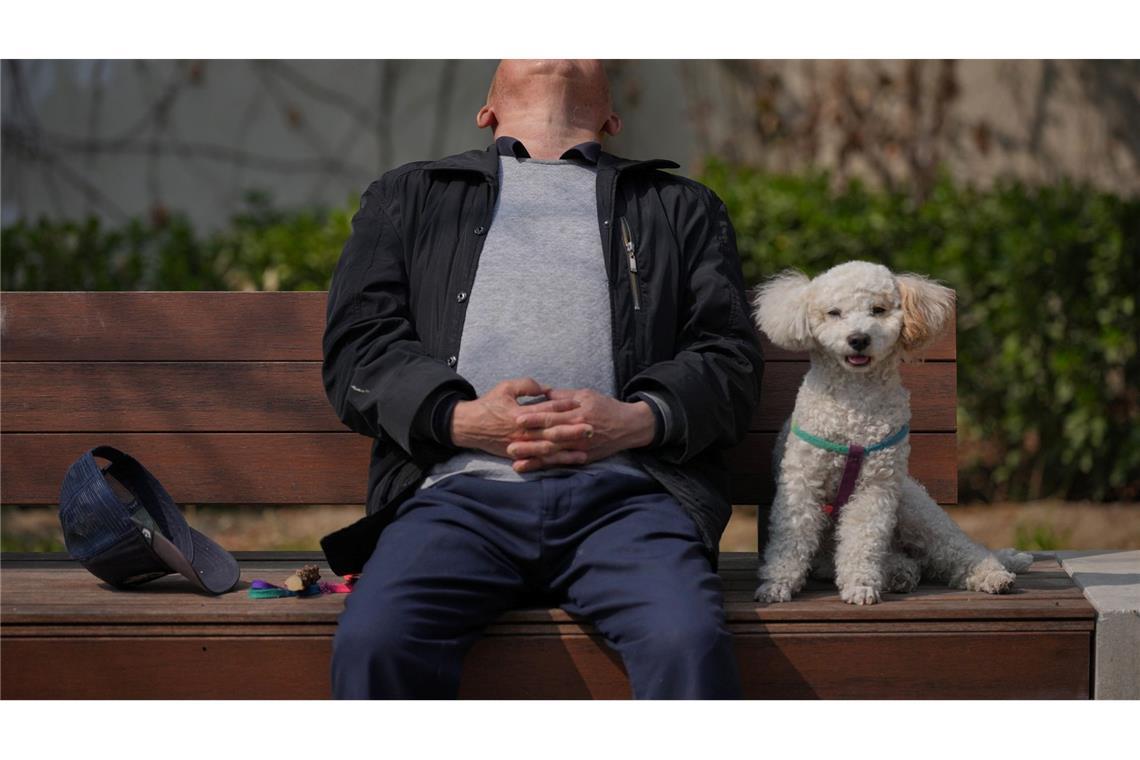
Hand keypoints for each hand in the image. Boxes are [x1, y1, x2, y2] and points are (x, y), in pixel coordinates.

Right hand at [450, 378, 580, 457]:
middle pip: (552, 431)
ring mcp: (521, 445)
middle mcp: (522, 431)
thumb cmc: (488, 405)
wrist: (468, 426)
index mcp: (520, 413)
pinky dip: (557, 461)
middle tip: (592, 427)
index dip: (564, 406)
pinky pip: (541, 460)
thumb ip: (526, 385)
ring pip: (549, 448)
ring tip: (586, 446)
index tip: (580, 404)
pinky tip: (571, 460)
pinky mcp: (519, 454)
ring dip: (569, 448)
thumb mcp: (505, 388)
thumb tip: (547, 388)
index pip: (546, 409)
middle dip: (572, 430)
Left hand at [507, 388, 655, 472]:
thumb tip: (544, 392)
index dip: (535, 418)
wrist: (629, 426)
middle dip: (529, 441)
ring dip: (533, 457)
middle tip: (509, 444)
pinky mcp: (582, 458)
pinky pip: (560, 463)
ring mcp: (580, 449)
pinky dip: (544, 466)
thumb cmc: (606, 407)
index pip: (552, 416)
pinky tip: (529, 467)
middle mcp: (577, 433)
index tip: (517, 418)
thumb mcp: (586, 395)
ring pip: (553, 453)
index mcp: (577, 414)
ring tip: (515, 460)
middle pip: (550, 438)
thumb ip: (564, 396)